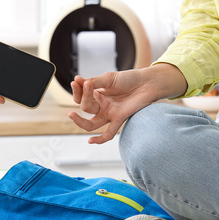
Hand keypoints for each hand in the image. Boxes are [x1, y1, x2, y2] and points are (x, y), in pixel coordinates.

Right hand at [68, 63, 187, 144]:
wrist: (147, 82)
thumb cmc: (129, 79)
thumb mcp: (109, 78)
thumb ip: (95, 82)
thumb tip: (77, 80)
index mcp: (97, 94)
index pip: (80, 97)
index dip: (77, 90)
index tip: (76, 81)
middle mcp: (101, 106)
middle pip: (86, 108)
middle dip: (84, 97)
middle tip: (86, 85)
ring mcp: (109, 113)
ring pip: (91, 124)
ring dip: (80, 121)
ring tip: (72, 114)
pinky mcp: (119, 119)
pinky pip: (108, 133)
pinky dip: (100, 139)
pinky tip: (90, 141)